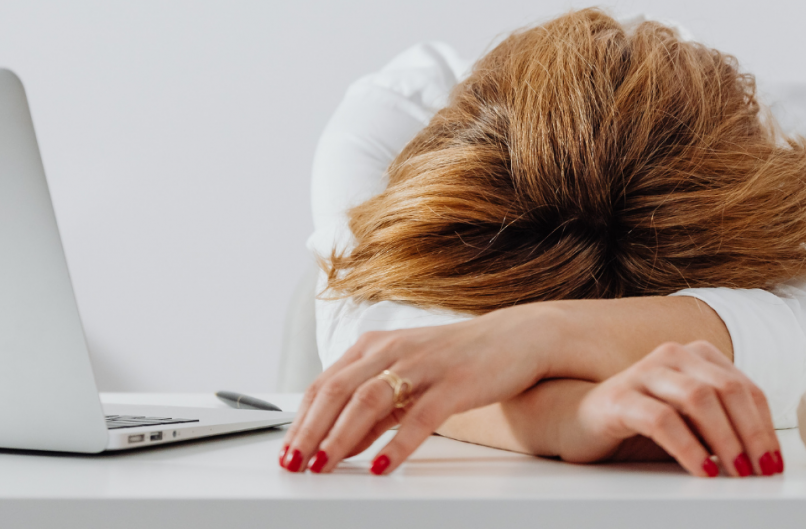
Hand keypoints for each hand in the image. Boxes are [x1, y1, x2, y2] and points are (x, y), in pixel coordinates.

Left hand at [279, 306, 557, 474]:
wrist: (519, 338)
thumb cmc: (460, 359)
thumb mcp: (409, 380)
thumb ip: (376, 411)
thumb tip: (341, 443)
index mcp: (375, 346)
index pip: (324, 384)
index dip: (301, 420)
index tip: (286, 451)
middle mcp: (393, 350)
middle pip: (338, 391)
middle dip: (311, 431)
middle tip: (295, 464)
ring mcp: (424, 364)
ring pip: (369, 400)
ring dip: (341, 436)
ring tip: (325, 465)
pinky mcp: (454, 382)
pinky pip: (419, 417)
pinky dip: (397, 444)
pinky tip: (382, 466)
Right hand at [558, 341, 782, 477]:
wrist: (578, 420)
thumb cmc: (641, 422)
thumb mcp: (691, 421)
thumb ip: (723, 423)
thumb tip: (765, 456)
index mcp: (697, 356)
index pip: (745, 388)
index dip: (765, 427)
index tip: (775, 461)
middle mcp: (674, 356)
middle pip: (728, 390)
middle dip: (752, 434)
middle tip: (762, 470)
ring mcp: (645, 372)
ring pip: (699, 398)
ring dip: (725, 439)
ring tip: (736, 471)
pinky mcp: (621, 397)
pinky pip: (662, 420)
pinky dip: (689, 447)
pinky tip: (702, 469)